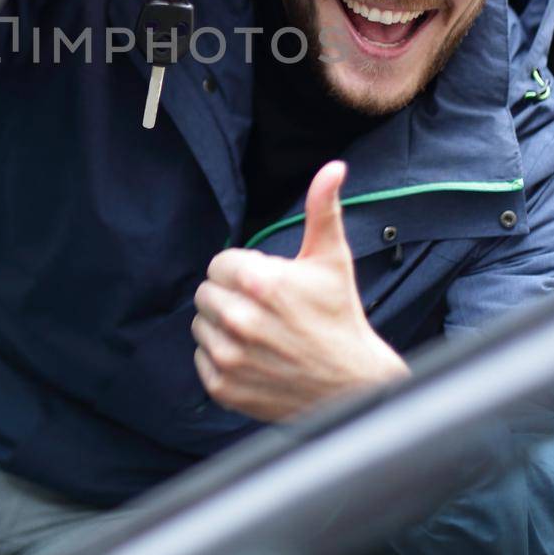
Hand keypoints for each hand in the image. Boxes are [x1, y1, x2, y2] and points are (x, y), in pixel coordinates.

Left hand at [192, 160, 410, 420]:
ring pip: (201, 325)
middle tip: (262, 309)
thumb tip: (333, 167)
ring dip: (222, 327)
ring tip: (258, 333)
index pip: (219, 264)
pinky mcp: (224, 387)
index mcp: (260, 282)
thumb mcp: (331, 259)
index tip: (265, 285)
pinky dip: (220, 358)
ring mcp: (229, 357)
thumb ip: (323, 209)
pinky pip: (200, 359)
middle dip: (230, 296)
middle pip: (206, 293)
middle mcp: (239, 320)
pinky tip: (252, 357)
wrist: (352, 384)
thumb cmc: (340, 316)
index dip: (241, 271)